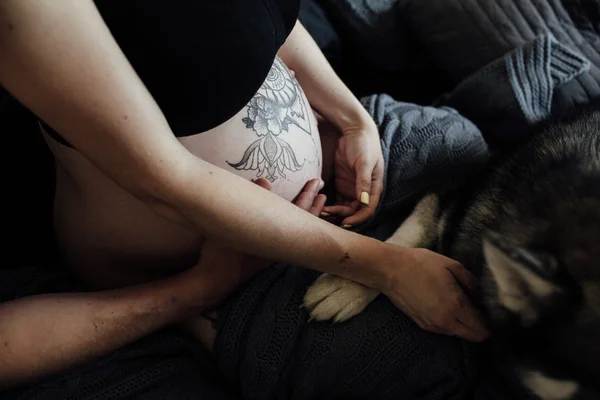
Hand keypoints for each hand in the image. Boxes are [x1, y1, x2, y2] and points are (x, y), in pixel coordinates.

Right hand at [175, 177, 327, 309]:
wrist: (214, 280)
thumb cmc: (221, 253)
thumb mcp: (231, 224)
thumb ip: (249, 200)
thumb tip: (264, 181)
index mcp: (275, 238)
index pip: (298, 213)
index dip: (308, 196)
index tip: (317, 182)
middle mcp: (281, 246)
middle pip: (304, 221)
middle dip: (313, 203)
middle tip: (322, 188)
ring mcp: (277, 252)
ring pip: (299, 230)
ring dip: (308, 214)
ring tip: (319, 201)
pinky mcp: (269, 255)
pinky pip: (289, 237)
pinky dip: (296, 224)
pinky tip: (295, 218)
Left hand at [321, 117, 383, 225]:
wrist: (354, 131)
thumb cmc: (364, 144)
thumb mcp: (364, 162)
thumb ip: (364, 181)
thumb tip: (364, 201)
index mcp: (374, 187)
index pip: (368, 209)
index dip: (358, 218)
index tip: (345, 222)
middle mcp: (364, 191)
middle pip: (354, 211)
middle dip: (342, 216)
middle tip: (327, 216)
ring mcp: (352, 188)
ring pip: (345, 207)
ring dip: (335, 212)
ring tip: (321, 212)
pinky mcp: (342, 184)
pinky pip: (337, 200)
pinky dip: (330, 205)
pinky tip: (320, 205)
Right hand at [379, 246, 489, 341]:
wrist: (389, 270)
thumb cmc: (420, 264)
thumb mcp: (452, 266)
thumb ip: (472, 282)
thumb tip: (482, 294)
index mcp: (455, 306)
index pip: (482, 326)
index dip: (490, 320)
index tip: (489, 308)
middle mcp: (445, 321)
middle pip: (474, 336)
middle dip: (481, 327)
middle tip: (480, 309)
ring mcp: (433, 326)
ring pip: (459, 334)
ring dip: (465, 325)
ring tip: (462, 305)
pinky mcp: (423, 325)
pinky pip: (445, 330)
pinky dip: (451, 323)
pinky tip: (447, 306)